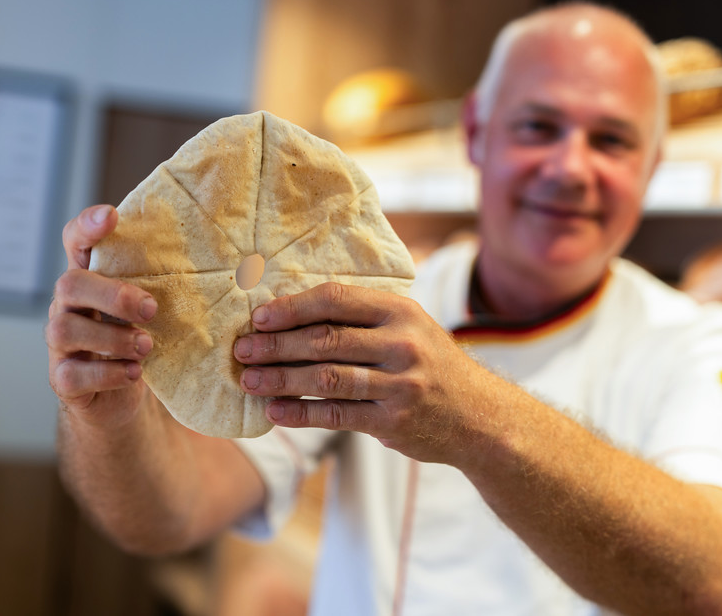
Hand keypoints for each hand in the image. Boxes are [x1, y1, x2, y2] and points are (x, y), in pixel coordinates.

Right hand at [46, 204, 157, 427]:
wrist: (121, 402)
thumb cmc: (141, 343)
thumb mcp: (155, 311)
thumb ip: (170, 286)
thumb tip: (239, 264)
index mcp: (93, 281)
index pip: (76, 242)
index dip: (87, 226)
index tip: (111, 216)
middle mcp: (69, 307)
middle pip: (69, 284)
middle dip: (113, 294)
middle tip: (152, 309)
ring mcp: (61, 345)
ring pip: (63, 329)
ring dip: (112, 338)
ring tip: (146, 346)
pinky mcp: (63, 380)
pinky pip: (72, 374)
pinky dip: (107, 373)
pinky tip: (134, 372)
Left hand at [234, 282, 500, 463]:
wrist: (479, 417)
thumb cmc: (432, 365)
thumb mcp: (411, 327)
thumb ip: (365, 317)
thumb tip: (292, 312)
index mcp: (402, 311)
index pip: (336, 300)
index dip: (292, 307)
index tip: (259, 317)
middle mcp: (403, 344)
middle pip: (325, 340)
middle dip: (276, 345)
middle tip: (241, 350)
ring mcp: (400, 385)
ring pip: (326, 379)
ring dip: (280, 380)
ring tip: (250, 381)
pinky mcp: (393, 421)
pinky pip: (335, 415)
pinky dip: (300, 413)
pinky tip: (275, 411)